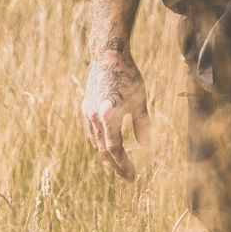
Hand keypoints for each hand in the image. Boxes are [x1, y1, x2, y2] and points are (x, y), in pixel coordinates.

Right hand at [83, 48, 149, 177]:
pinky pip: (92, 132)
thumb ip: (142, 124)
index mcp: (109, 116)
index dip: (123, 165)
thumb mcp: (140, 100)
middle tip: (128, 176)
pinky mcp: (86, 107)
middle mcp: (95, 117)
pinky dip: (100, 142)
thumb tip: (145, 145)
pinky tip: (108, 146)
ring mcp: (88, 112)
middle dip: (116, 165)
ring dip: (107, 156)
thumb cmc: (128, 76)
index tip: (132, 176)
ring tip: (119, 165)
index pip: (115, 149)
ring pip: (96, 142)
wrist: (107, 55)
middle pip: (104, 150)